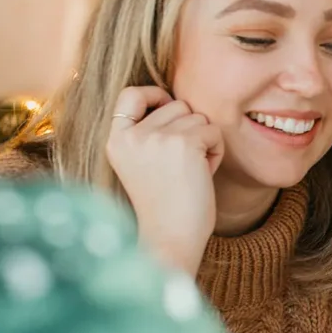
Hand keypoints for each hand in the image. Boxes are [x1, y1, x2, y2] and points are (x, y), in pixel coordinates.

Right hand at [106, 85, 222, 275]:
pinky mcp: (185, 144)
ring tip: (192, 172)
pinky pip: (214, 132)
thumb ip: (149, 132)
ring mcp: (157, 137)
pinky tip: (204, 175)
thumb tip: (176, 101)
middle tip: (184, 164)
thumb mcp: (141, 164)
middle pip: (176, 105)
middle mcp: (132, 135)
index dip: (154, 94)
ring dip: (204, 142)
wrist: (170, 238)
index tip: (168, 107)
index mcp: (115, 140)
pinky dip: (216, 152)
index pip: (129, 94)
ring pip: (198, 118)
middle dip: (189, 129)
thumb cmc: (164, 206)